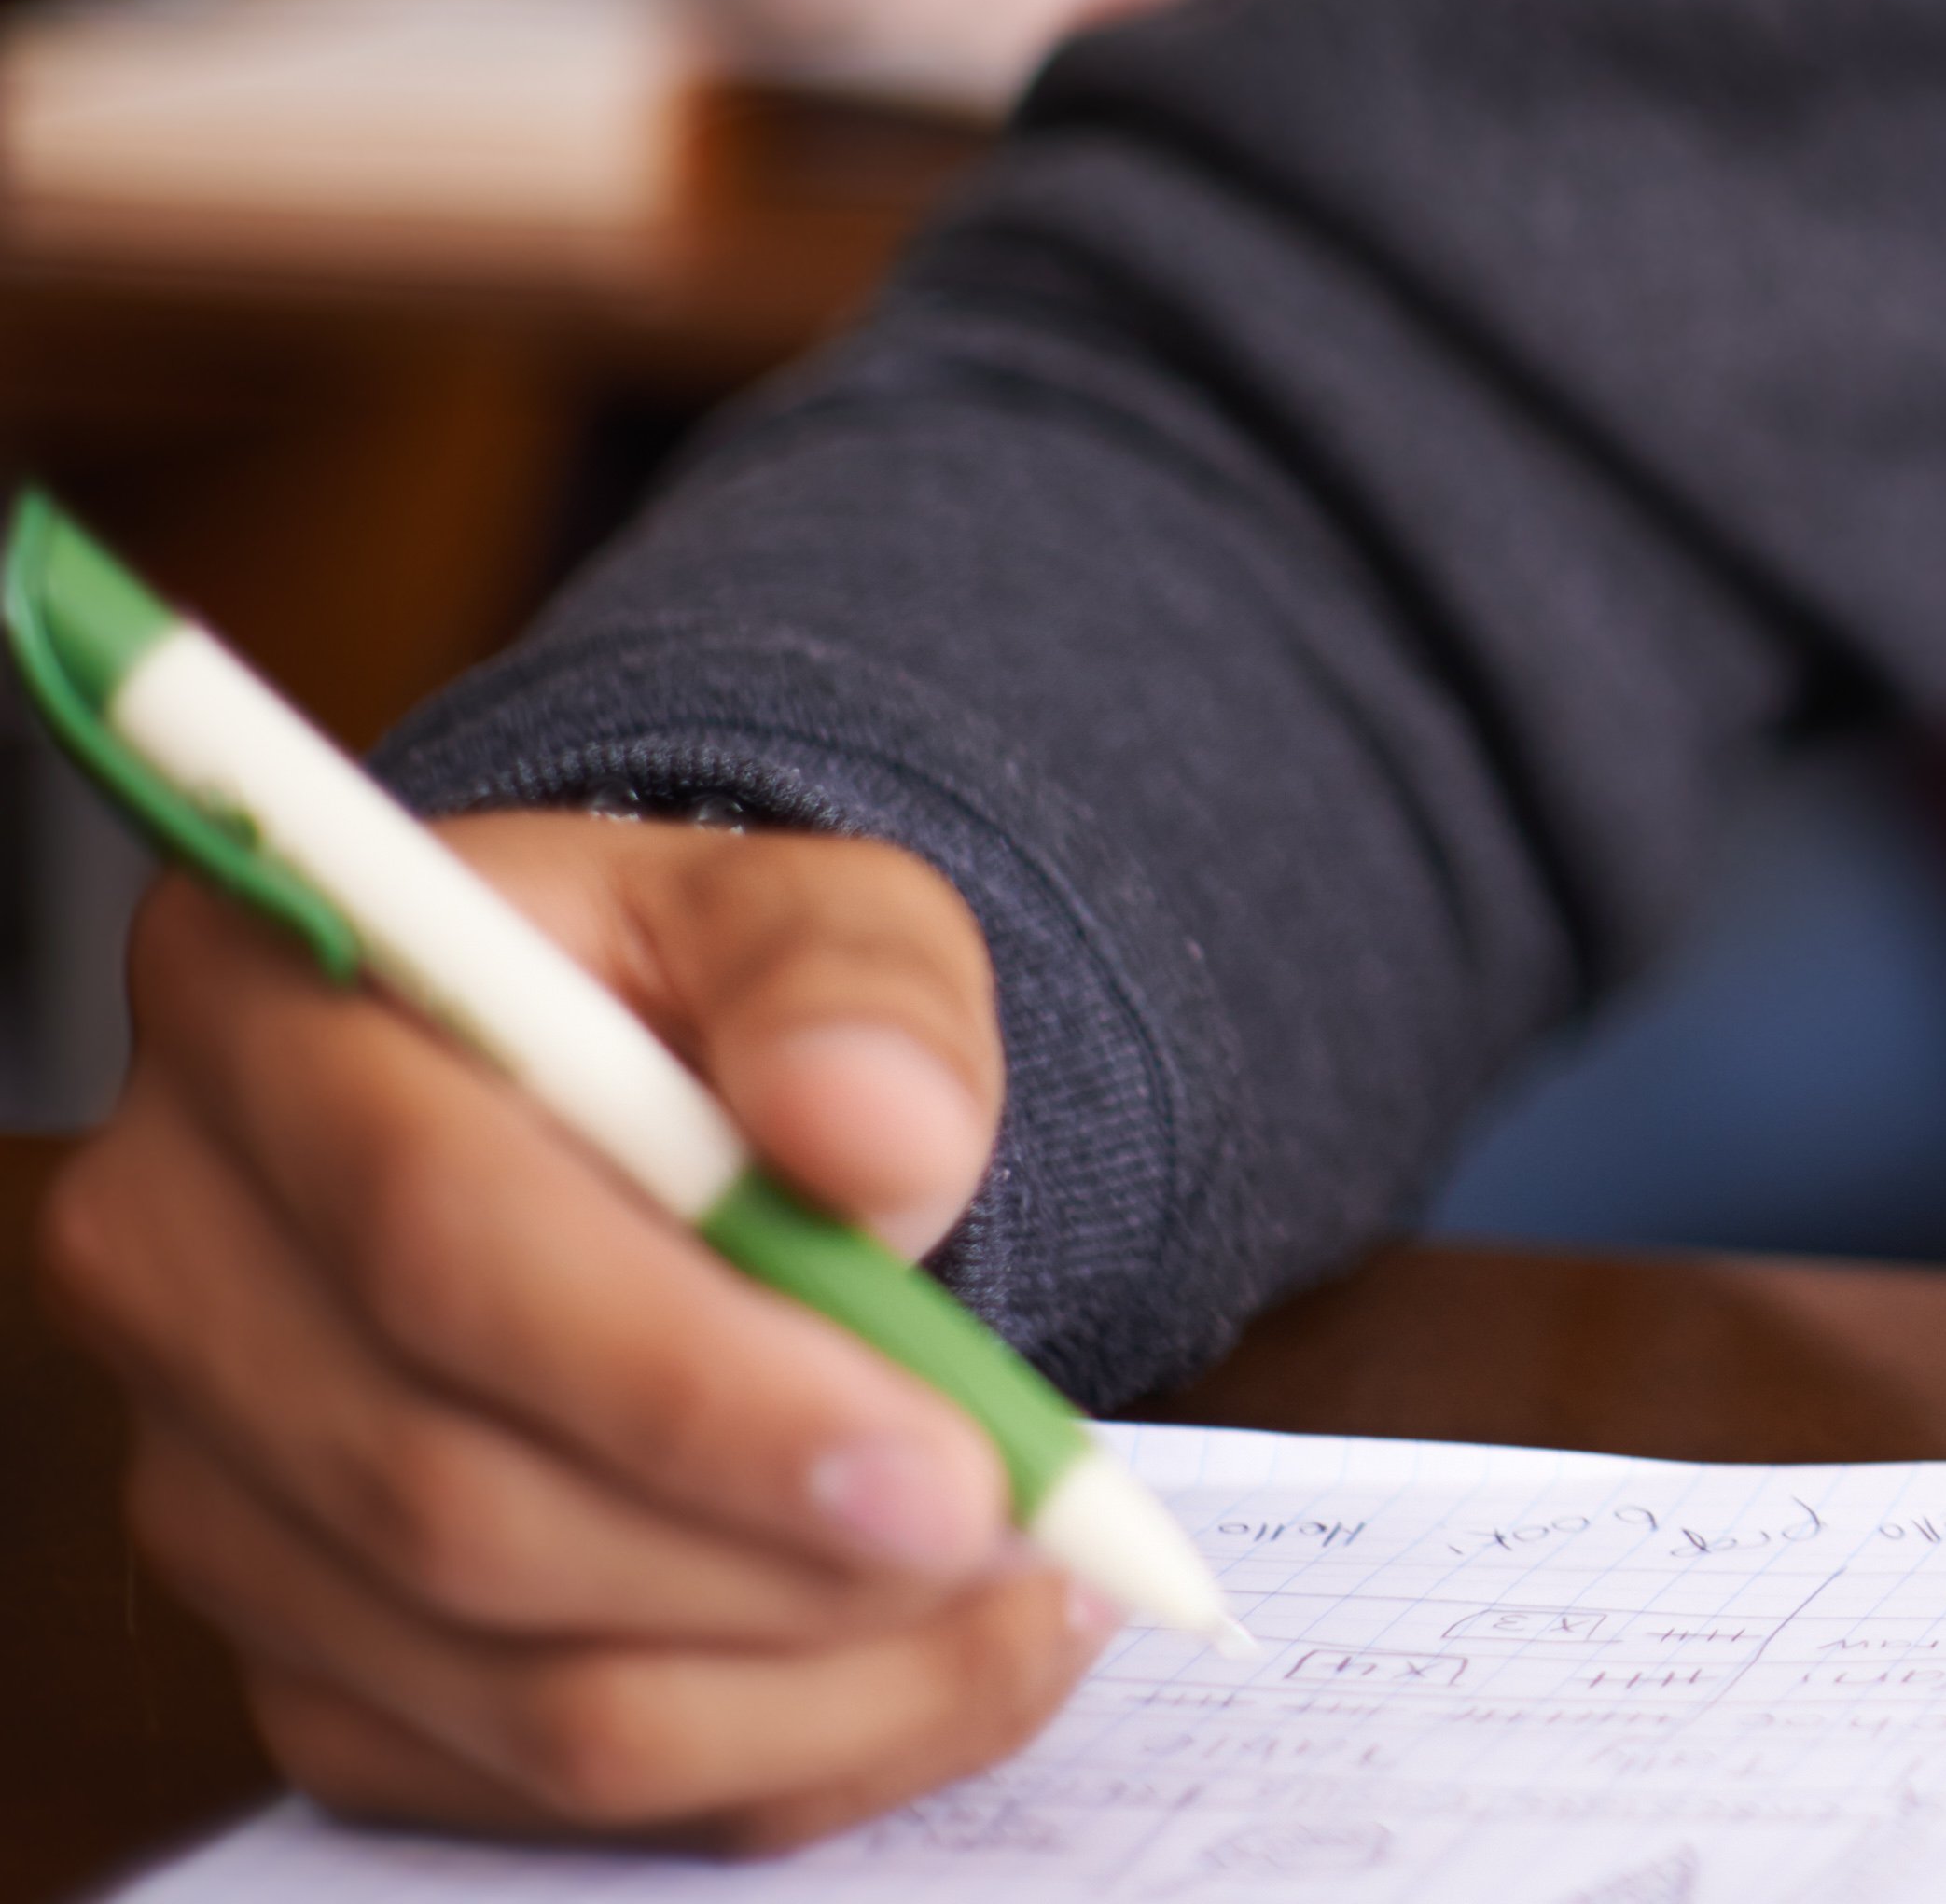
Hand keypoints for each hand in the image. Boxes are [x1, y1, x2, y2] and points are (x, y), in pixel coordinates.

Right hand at [34, 814, 1099, 1848]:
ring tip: (1020, 1610)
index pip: (439, 1241)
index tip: (949, 1463)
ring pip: (499, 1680)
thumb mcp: (821, 913)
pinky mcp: (280, 1641)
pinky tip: (915, 1668)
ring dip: (795, 1687)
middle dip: (775, 1561)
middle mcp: (174, 1258)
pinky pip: (508, 1779)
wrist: (661, 1111)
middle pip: (455, 1503)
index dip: (698, 1384)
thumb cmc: (718, 1001)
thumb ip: (858, 988)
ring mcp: (208, 1479)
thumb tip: (881, 1137)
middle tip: (1024, 1548)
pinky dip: (751, 1756)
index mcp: (259, 1008)